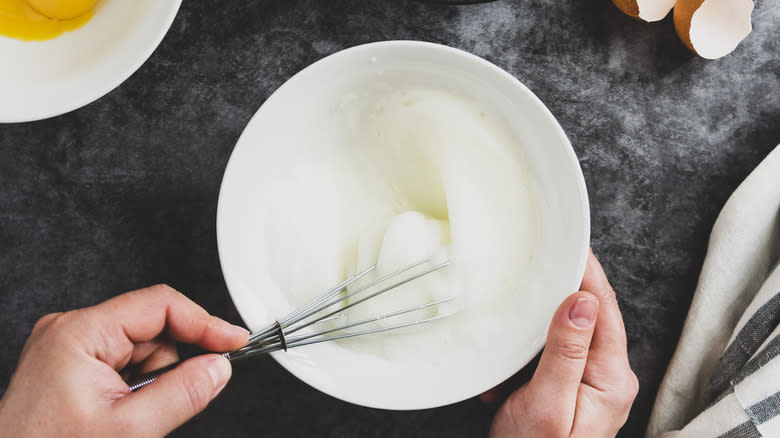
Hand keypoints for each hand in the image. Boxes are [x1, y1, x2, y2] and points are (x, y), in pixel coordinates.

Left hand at [0, 285, 248, 436]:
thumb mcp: (129, 430)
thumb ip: (182, 393)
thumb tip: (218, 368)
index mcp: (80, 333)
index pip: (160, 305)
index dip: (204, 323)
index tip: (234, 342)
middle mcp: (72, 330)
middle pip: (154, 328)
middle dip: (170, 365)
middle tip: (160, 403)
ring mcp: (69, 346)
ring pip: (143, 348)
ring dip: (153, 381)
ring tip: (130, 415)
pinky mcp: (72, 364)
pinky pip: (126, 363)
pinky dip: (137, 387)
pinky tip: (121, 412)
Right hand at [486, 250, 638, 437]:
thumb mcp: (548, 403)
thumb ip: (566, 352)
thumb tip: (581, 300)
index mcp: (611, 377)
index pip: (603, 308)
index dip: (587, 271)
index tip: (571, 242)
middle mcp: (607, 375)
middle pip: (588, 313)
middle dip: (561, 288)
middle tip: (541, 258)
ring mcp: (590, 380)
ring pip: (567, 329)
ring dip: (540, 319)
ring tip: (520, 304)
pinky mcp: (569, 385)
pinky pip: (553, 350)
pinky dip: (529, 347)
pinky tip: (510, 357)